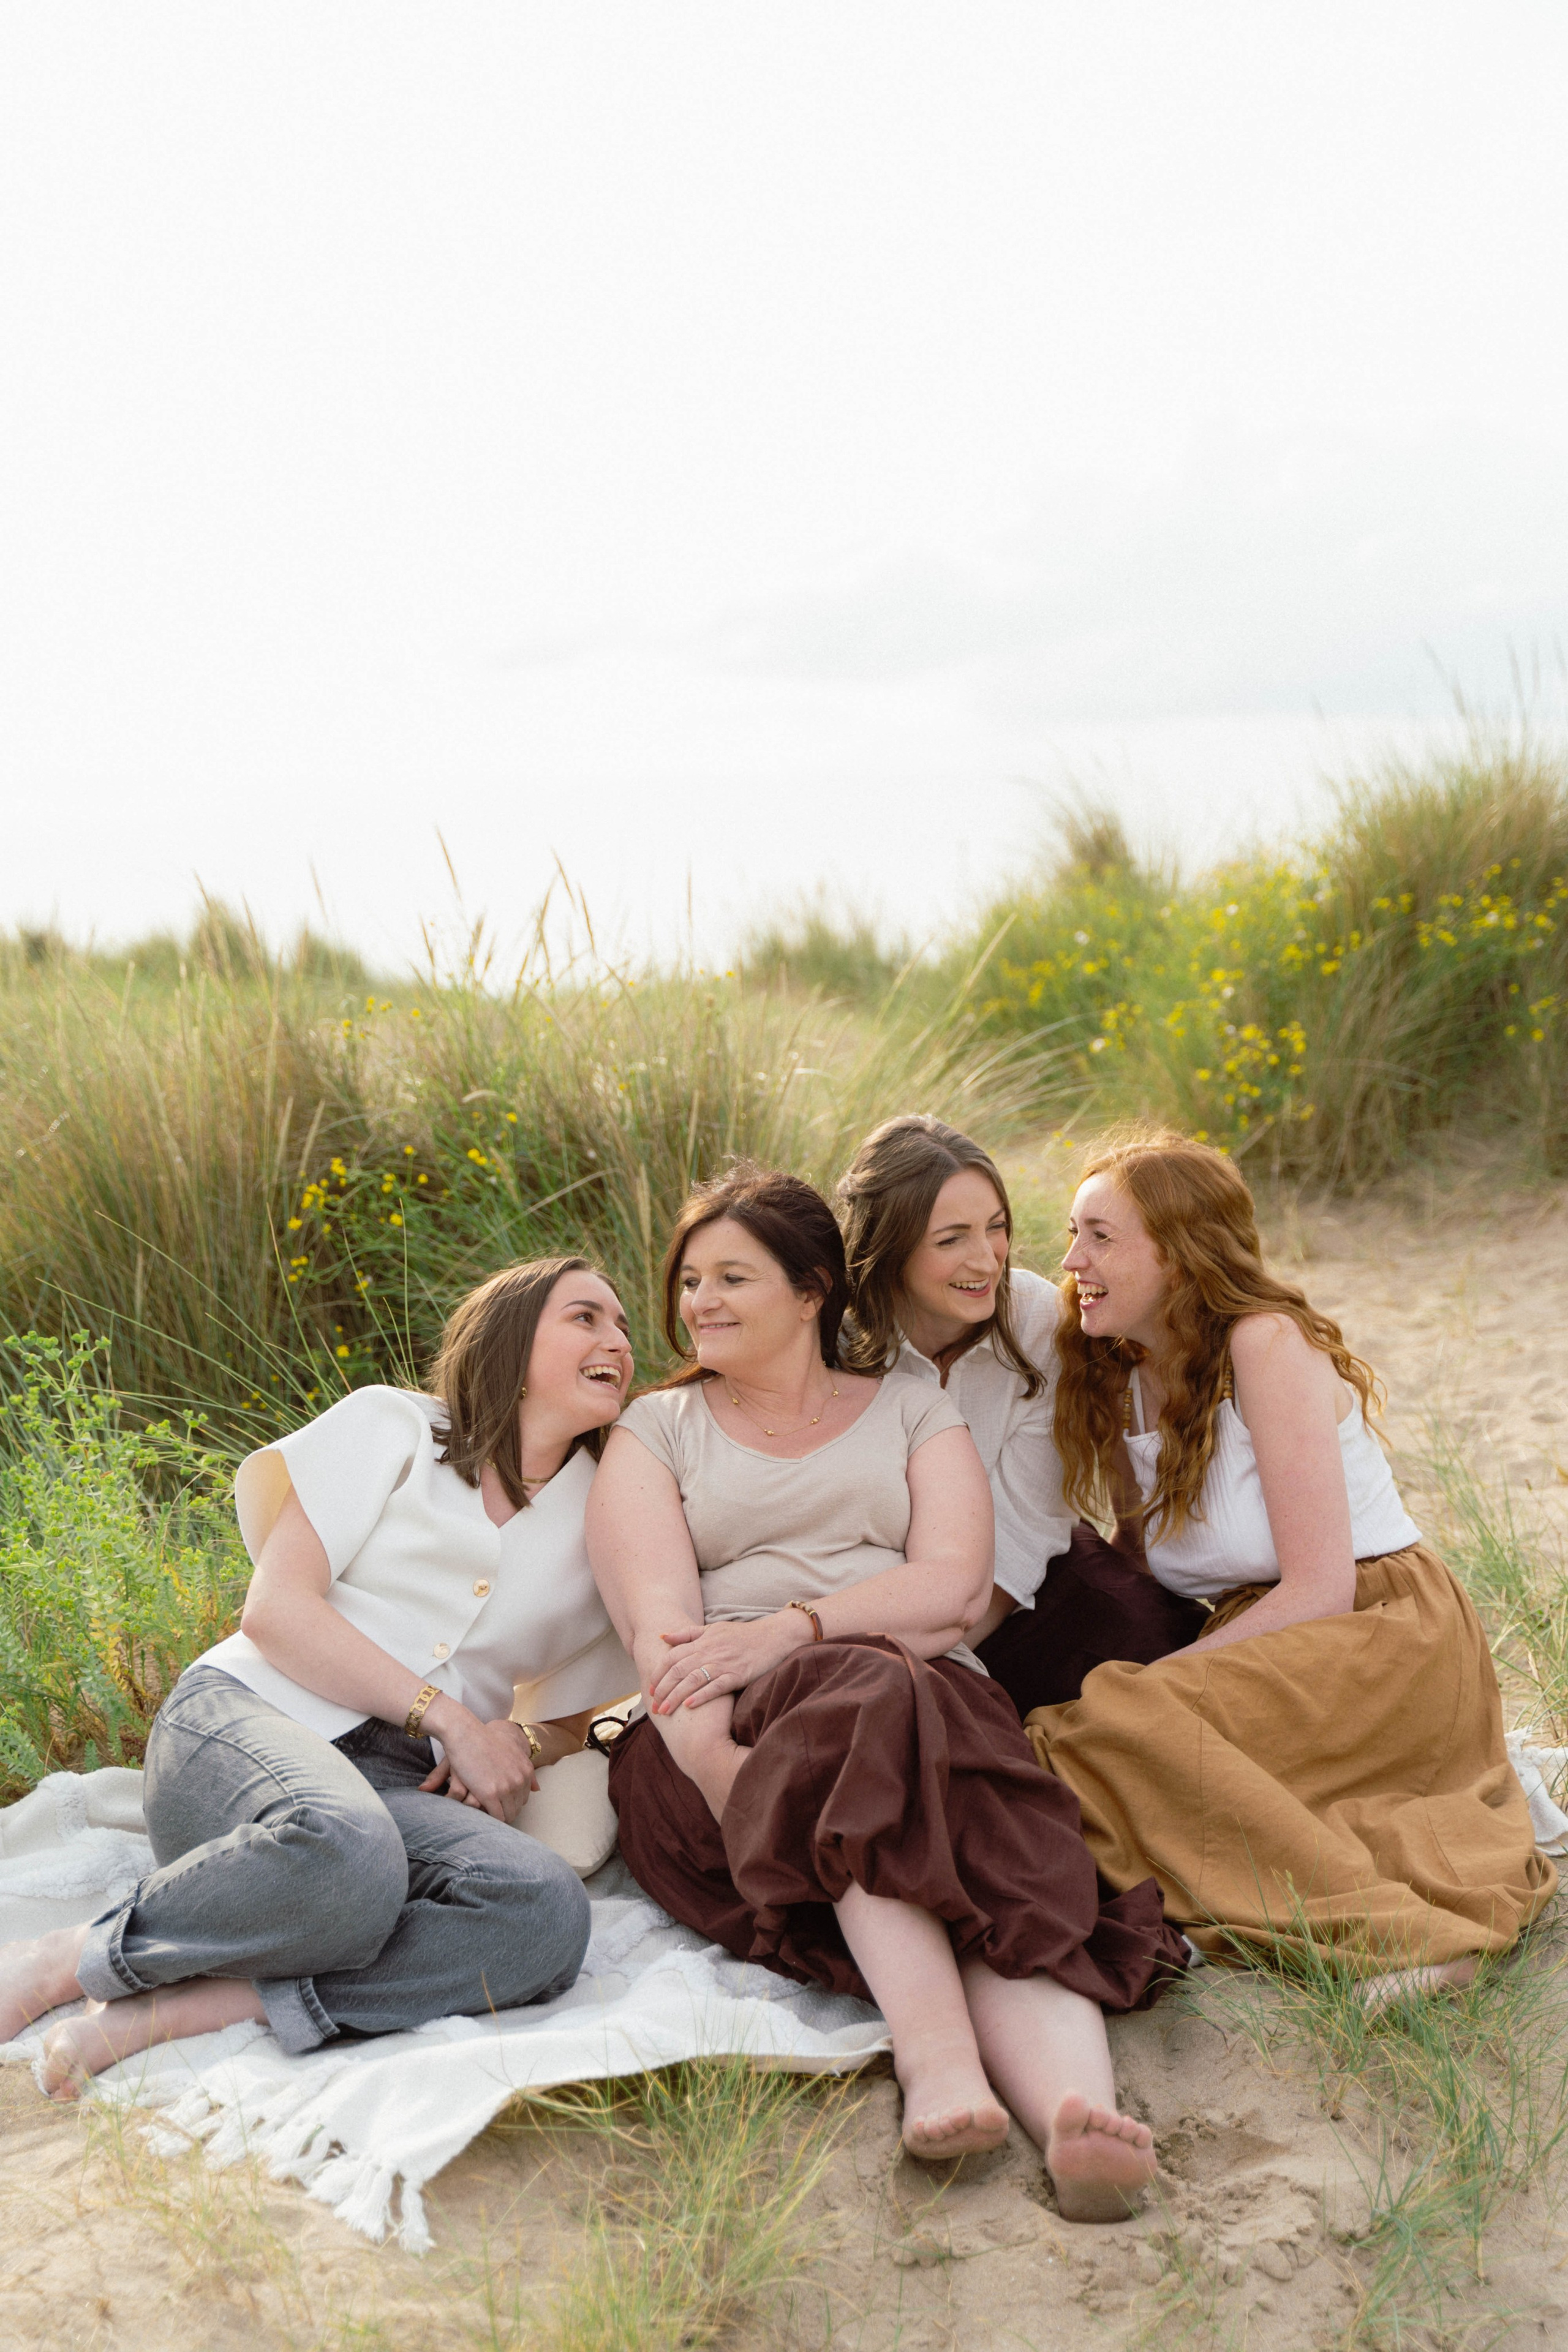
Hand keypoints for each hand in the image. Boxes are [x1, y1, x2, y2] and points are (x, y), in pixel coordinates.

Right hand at [418, 1705, 537, 1817]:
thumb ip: (526, 1772)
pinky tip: (480, 1810)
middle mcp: (520, 1780)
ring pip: (507, 1815)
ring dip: (497, 1815)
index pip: (523, 1798)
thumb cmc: (486, 1742)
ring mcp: (506, 1788)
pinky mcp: (490, 1794)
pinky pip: (496, 1816)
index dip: (510, 1801)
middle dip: (504, 1809)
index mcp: (527, 1771)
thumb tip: (538, 1789)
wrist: (467, 1734)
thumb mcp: (514, 1753)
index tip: (498, 1800)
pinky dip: (489, 1817)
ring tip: (485, 1809)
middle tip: (490, 1806)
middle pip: (516, 1808)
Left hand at [649, 1610, 811, 1712]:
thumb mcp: (714, 1629)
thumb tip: (662, 1636)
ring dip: (676, 1695)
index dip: (659, 1673)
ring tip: (665, 1711)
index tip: (650, 1689)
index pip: (672, 1657)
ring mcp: (724, 1663)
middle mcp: (710, 1651)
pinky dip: (702, 1695)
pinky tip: (690, 1706)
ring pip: (694, 1679)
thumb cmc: (743, 1635)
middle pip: (679, 1670)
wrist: (774, 1637)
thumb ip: (688, 1634)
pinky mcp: (738, 1674)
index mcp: (702, 1640)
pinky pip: (716, 1686)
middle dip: (663, 1689)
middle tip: (653, 1707)